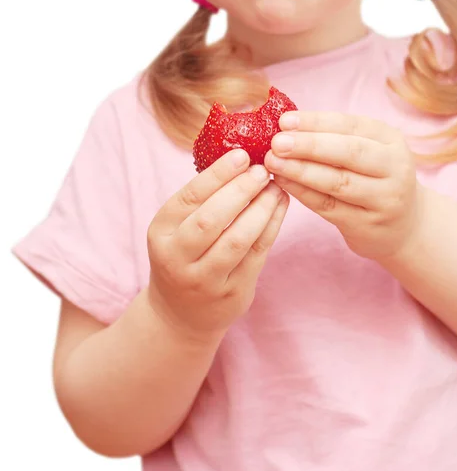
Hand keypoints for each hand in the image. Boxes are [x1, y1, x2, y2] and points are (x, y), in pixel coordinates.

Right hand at [146, 150, 288, 338]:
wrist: (181, 315)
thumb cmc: (184, 257)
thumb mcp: (177, 229)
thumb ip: (201, 200)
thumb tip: (239, 157)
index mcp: (160, 232)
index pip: (189, 197)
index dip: (218, 174)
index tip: (243, 155)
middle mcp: (177, 258)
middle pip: (212, 219)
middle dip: (241, 190)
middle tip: (263, 170)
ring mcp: (205, 280)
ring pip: (238, 240)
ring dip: (261, 209)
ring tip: (276, 187)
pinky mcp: (232, 293)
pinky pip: (257, 254)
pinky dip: (272, 226)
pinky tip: (280, 206)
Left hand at [264, 112, 420, 263]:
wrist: (404, 226)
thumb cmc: (375, 179)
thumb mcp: (370, 151)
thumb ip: (335, 137)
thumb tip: (287, 124)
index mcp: (392, 140)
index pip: (352, 125)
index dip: (316, 122)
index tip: (285, 121)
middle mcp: (395, 169)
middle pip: (348, 153)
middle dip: (309, 145)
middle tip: (276, 142)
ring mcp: (384, 200)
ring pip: (337, 182)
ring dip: (301, 170)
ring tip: (273, 161)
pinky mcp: (367, 225)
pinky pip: (329, 206)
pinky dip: (302, 193)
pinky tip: (282, 182)